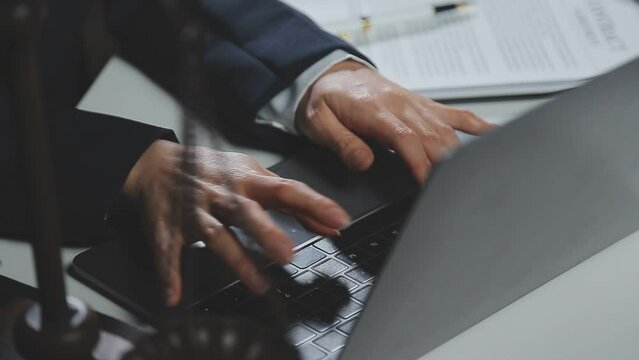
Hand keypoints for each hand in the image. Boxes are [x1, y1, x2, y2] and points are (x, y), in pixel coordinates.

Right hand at [122, 140, 350, 305]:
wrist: (156, 163)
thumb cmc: (213, 171)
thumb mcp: (254, 177)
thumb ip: (291, 201)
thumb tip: (329, 223)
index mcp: (247, 180)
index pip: (286, 190)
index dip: (313, 204)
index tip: (339, 219)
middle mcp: (222, 194)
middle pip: (246, 212)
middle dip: (267, 232)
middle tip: (288, 254)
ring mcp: (195, 211)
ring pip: (216, 234)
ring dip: (236, 259)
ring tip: (257, 282)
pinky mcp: (169, 227)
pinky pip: (168, 251)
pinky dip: (169, 273)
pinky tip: (174, 295)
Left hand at [297, 60, 494, 182]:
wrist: (330, 74)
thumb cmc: (325, 100)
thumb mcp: (319, 123)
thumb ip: (342, 143)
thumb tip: (364, 163)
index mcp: (375, 111)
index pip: (406, 140)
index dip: (420, 164)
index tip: (428, 186)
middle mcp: (400, 105)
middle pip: (432, 137)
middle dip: (444, 167)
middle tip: (450, 193)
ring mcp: (414, 104)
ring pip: (446, 129)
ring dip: (458, 154)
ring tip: (469, 179)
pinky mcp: (422, 104)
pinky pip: (455, 113)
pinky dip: (477, 124)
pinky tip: (494, 136)